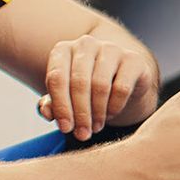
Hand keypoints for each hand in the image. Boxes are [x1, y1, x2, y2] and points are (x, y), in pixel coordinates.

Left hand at [36, 36, 158, 139]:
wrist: (121, 83)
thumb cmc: (86, 91)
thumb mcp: (66, 98)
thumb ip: (52, 104)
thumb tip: (46, 111)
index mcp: (63, 50)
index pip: (56, 78)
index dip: (60, 106)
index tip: (65, 129)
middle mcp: (86, 44)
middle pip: (79, 82)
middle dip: (80, 113)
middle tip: (82, 135)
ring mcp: (111, 49)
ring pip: (100, 85)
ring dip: (97, 113)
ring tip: (95, 127)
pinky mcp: (133, 59)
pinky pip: (122, 88)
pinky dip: (114, 107)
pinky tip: (110, 115)